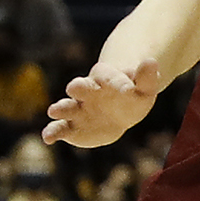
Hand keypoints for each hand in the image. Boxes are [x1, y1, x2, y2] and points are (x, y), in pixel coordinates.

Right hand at [45, 58, 164, 148]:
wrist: (119, 110)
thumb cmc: (132, 96)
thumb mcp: (144, 88)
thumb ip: (146, 77)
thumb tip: (152, 62)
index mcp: (105, 79)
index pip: (109, 77)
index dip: (117, 81)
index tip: (126, 88)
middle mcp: (87, 91)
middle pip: (81, 87)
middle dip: (78, 87)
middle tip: (74, 88)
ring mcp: (78, 109)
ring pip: (66, 107)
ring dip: (60, 109)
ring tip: (53, 111)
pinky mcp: (73, 126)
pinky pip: (61, 128)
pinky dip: (53, 132)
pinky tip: (47, 138)